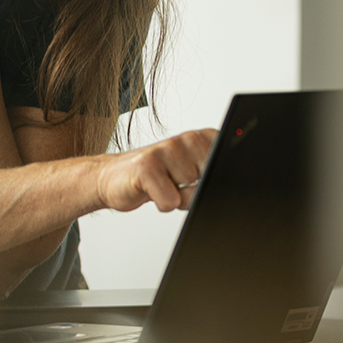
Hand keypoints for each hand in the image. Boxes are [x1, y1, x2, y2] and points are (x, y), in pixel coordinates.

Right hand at [93, 129, 216, 212]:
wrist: (114, 177)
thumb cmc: (157, 176)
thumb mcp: (191, 174)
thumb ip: (212, 176)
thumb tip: (223, 188)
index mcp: (201, 138)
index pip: (228, 162)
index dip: (218, 180)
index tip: (204, 180)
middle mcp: (186, 139)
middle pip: (211, 182)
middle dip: (197, 192)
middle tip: (178, 185)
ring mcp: (165, 150)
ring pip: (191, 194)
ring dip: (178, 199)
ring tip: (164, 186)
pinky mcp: (147, 166)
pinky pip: (170, 200)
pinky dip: (162, 204)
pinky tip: (151, 192)